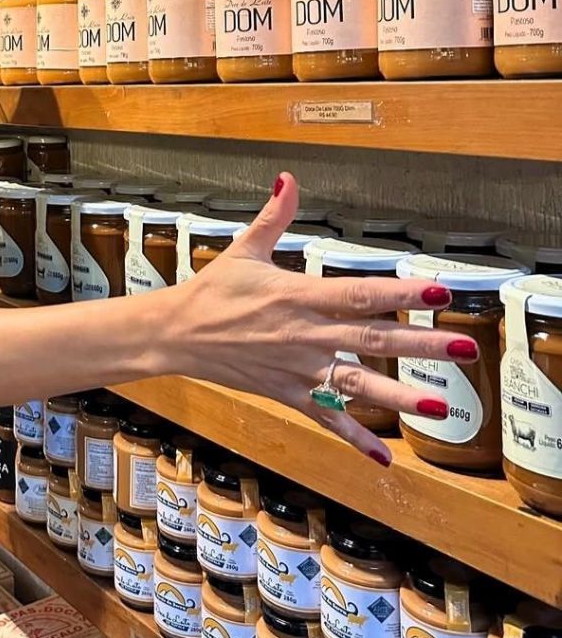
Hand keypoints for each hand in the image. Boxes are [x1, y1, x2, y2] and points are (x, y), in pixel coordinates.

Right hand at [172, 172, 470, 464]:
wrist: (175, 334)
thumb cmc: (211, 291)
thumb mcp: (244, 249)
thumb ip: (274, 216)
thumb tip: (288, 179)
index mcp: (297, 295)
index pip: (359, 292)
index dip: (401, 291)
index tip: (440, 290)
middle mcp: (303, 334)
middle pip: (371, 339)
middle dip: (420, 345)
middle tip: (463, 349)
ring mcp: (296, 369)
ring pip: (356, 386)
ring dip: (399, 397)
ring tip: (442, 407)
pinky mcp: (286, 393)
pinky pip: (325, 419)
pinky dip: (354, 439)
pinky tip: (386, 458)